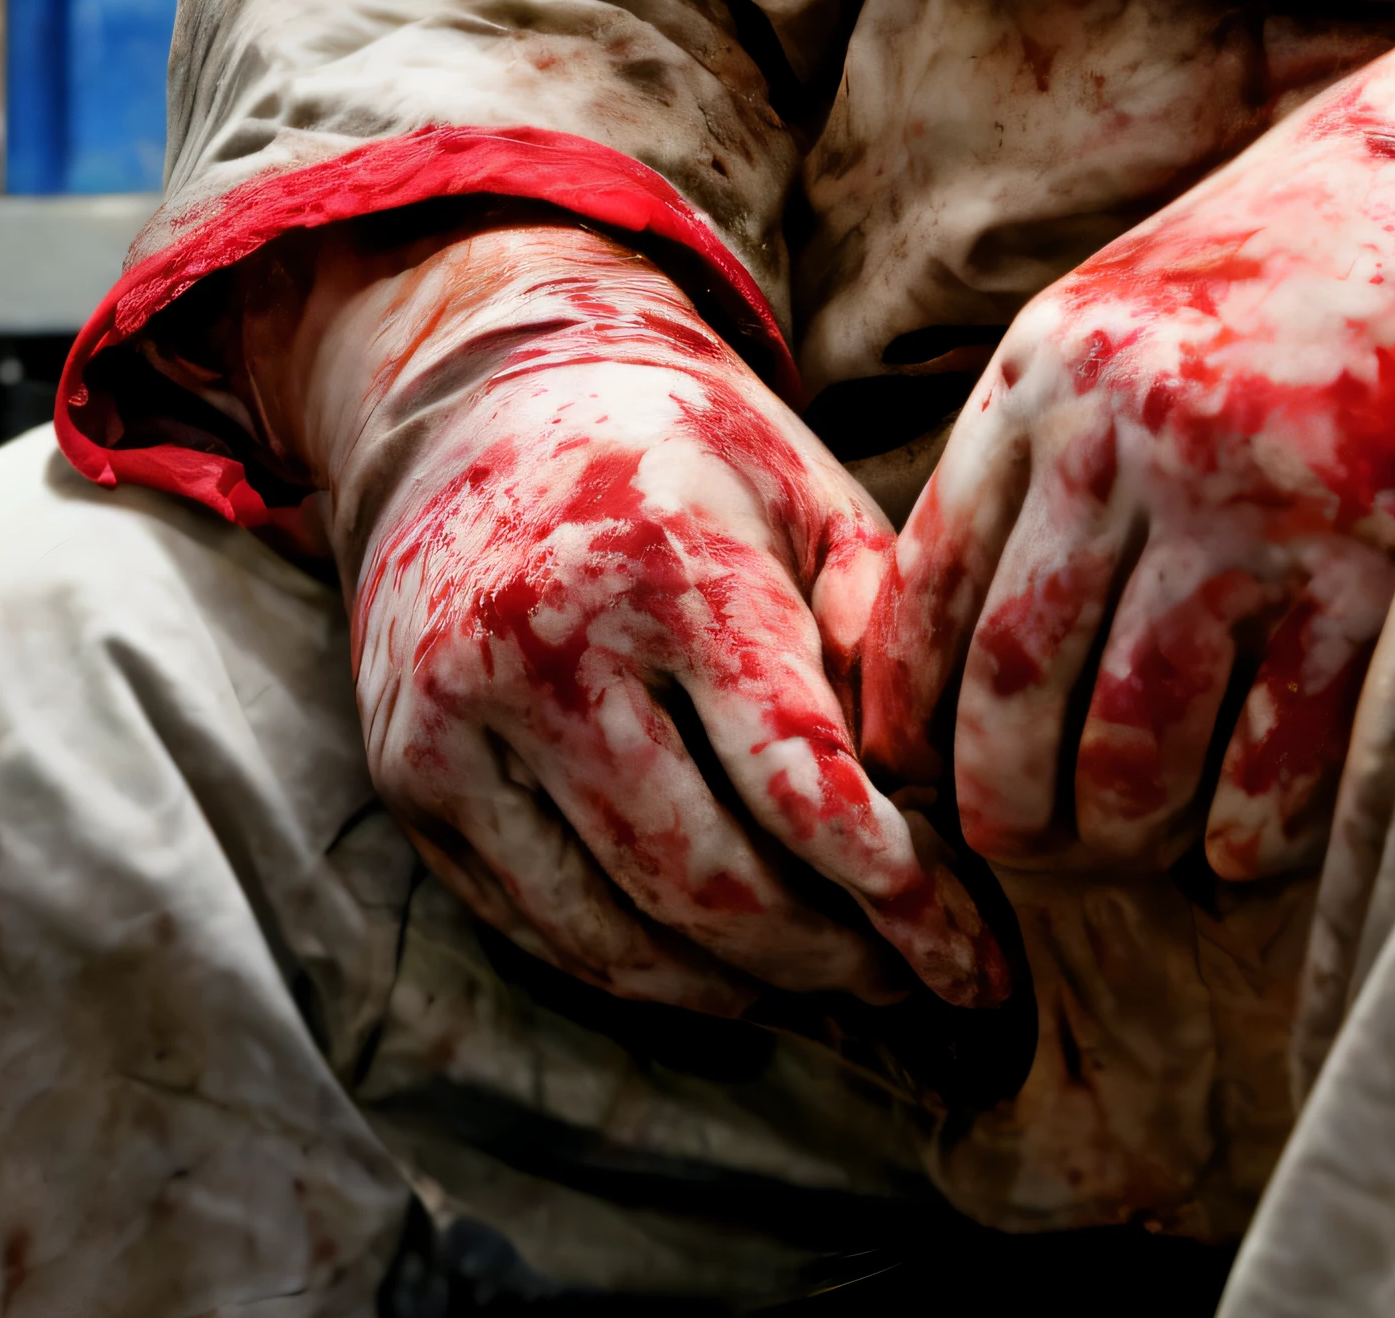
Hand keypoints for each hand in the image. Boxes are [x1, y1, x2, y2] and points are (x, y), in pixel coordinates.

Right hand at [264, 218, 1009, 1016]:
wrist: (478, 403)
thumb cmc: (684, 452)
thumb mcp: (805, 491)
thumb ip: (877, 625)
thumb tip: (934, 787)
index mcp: (667, 560)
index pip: (801, 781)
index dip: (905, 895)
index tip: (982, 961)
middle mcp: (544, 644)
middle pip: (714, 883)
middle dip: (841, 961)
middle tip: (930, 991)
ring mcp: (459, 723)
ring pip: (627, 933)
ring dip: (754, 988)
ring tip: (851, 991)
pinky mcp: (412, 779)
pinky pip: (548, 927)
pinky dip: (653, 974)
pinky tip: (735, 973)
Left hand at [862, 0, 1394, 884]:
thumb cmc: (1305, 249)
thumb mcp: (1134, 305)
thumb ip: (1047, 446)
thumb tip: (946, 659)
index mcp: (1054, 368)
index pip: (931, 601)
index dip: (917, 731)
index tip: (933, 791)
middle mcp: (1137, 427)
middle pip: (1018, 696)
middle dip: (1015, 816)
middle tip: (1041, 856)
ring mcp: (1264, 494)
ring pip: (1138, 748)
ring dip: (1131, 838)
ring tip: (1148, 852)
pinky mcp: (1385, 553)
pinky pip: (1281, 762)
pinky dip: (1250, 833)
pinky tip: (1250, 838)